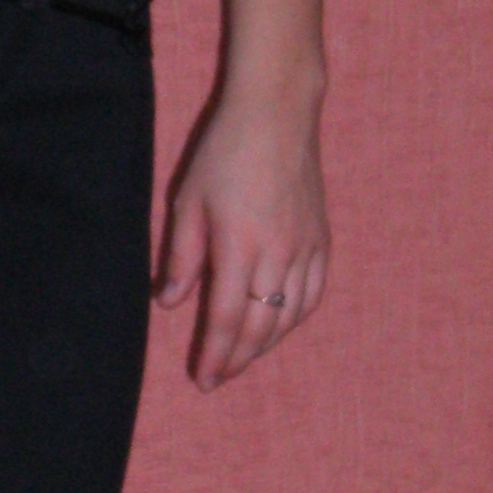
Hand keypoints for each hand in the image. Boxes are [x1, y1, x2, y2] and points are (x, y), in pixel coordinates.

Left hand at [154, 88, 329, 388]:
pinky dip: (295, 319)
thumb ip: (180, 257)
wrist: (277, 113)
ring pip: (290, 316)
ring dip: (266, 345)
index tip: (202, 378)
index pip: (228, 318)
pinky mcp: (321, 239)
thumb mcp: (187, 201)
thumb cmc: (224, 152)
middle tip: (218, 378)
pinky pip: (313, 294)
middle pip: (261, 326)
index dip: (215, 354)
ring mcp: (305, 248)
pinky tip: (279, 326)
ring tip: (244, 358)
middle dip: (238, 359)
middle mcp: (278, 253)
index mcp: (239, 245)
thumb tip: (170, 304)